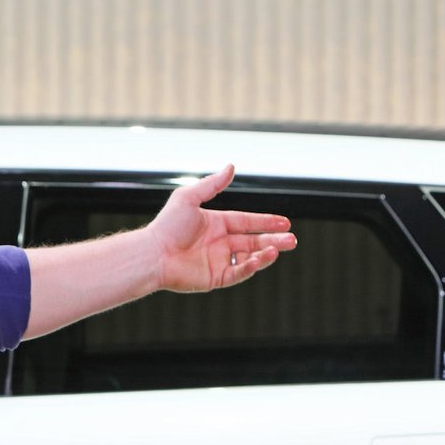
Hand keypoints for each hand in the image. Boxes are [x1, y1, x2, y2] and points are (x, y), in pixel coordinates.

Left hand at [148, 164, 296, 292]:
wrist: (152, 254)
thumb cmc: (166, 226)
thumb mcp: (188, 198)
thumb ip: (211, 185)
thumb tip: (231, 166)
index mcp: (215, 224)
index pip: (247, 222)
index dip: (266, 222)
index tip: (285, 223)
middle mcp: (218, 242)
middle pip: (253, 240)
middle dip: (274, 240)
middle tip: (293, 240)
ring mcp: (217, 260)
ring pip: (249, 258)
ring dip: (266, 253)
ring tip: (279, 248)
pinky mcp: (215, 278)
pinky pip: (238, 272)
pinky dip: (251, 266)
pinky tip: (259, 258)